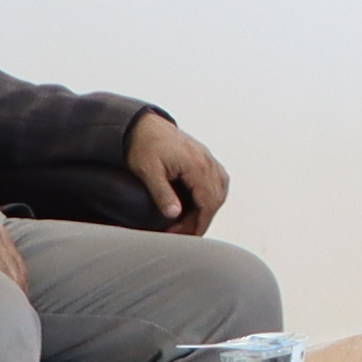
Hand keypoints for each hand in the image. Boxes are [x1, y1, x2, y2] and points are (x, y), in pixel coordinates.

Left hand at [126, 112, 228, 234]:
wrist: (142, 124)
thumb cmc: (143, 145)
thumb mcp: (148, 172)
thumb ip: (162, 194)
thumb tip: (174, 214)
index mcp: (196, 164)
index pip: (208, 202)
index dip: (199, 223)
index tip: (188, 237)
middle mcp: (206, 160)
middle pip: (215, 199)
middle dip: (201, 220)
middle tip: (183, 233)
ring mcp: (207, 158)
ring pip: (220, 191)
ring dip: (208, 209)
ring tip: (189, 222)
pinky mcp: (203, 157)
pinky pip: (218, 180)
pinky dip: (212, 195)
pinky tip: (198, 204)